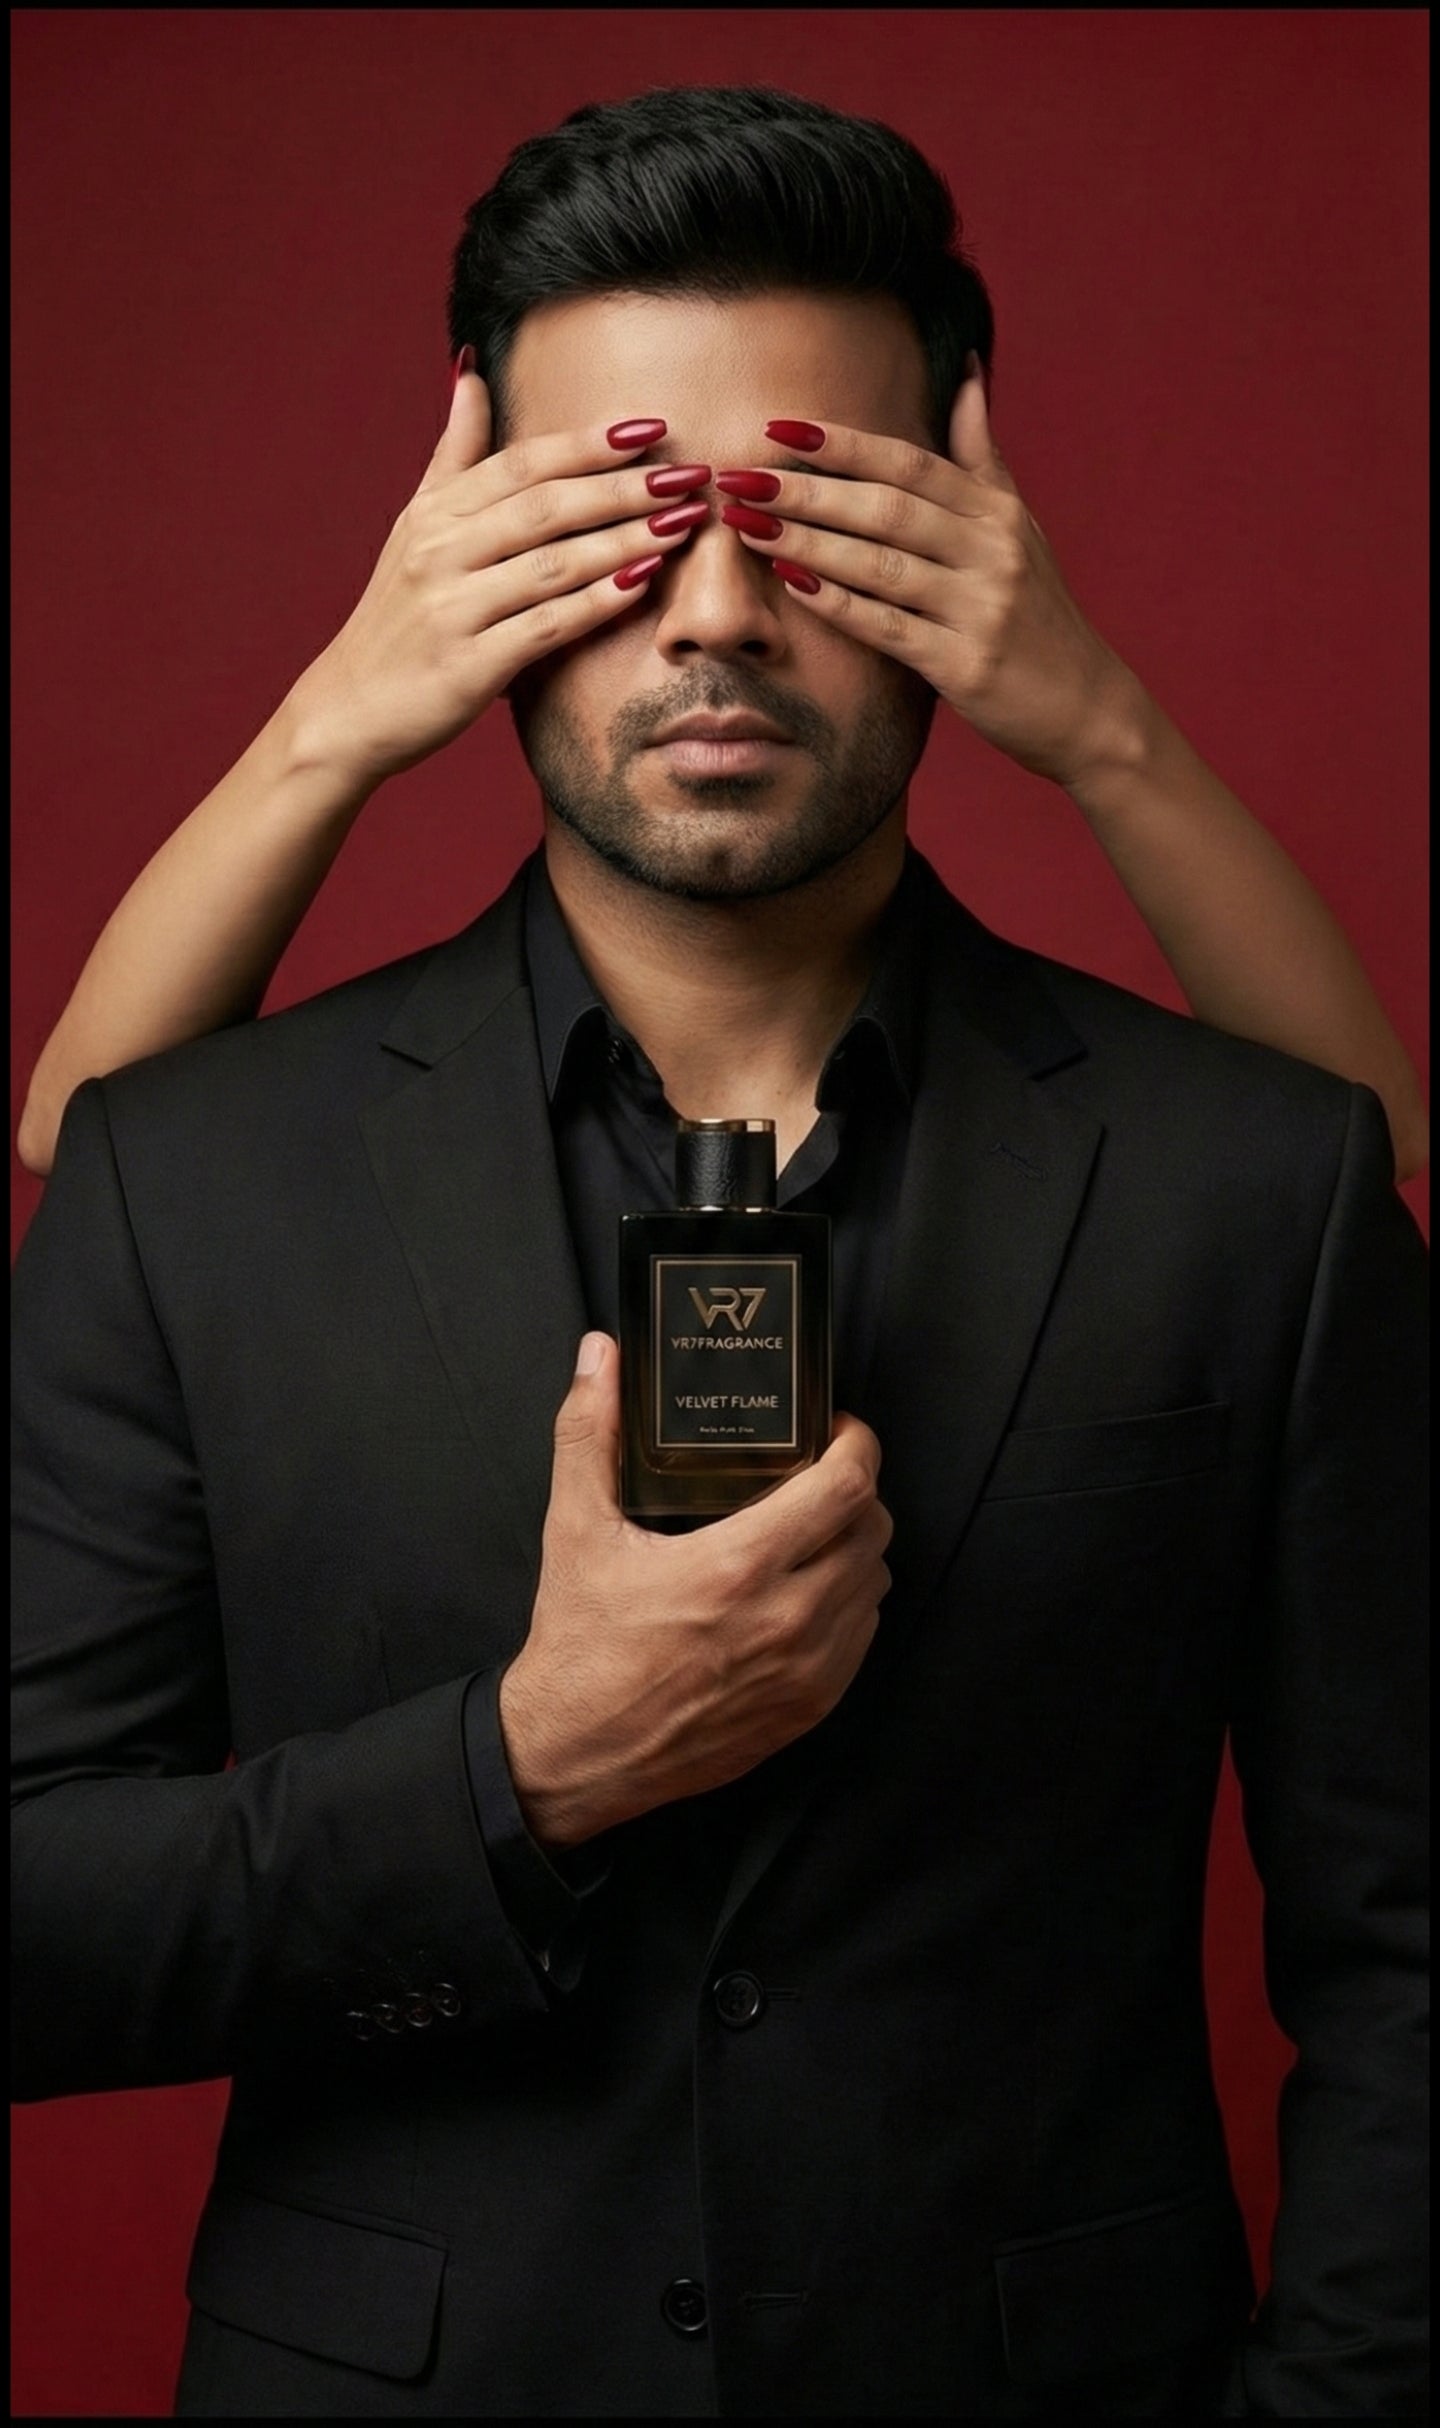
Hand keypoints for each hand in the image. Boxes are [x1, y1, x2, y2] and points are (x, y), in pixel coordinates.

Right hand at [288, 365, 708, 787]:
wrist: (350, 708)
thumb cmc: (396, 617)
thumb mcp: (414, 526)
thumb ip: (454, 453)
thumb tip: (471, 371)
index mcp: (435, 515)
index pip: (522, 463)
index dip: (589, 443)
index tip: (652, 428)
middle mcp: (440, 552)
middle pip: (545, 506)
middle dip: (623, 488)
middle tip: (689, 475)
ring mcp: (452, 609)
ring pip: (552, 563)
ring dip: (624, 540)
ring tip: (684, 524)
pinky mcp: (468, 666)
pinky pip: (545, 626)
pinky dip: (595, 602)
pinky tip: (642, 583)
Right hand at [499, 1334, 892, 1847]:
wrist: (576, 1755)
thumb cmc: (580, 1646)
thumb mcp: (576, 1530)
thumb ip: (589, 1433)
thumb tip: (599, 1358)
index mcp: (738, 1567)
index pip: (848, 1488)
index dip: (856, 1446)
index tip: (836, 1430)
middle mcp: (786, 1620)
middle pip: (874, 1529)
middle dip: (855, 1492)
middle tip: (820, 1476)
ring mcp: (805, 1671)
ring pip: (875, 1584)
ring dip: (857, 1548)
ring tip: (815, 1531)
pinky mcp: (808, 1710)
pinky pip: (863, 1638)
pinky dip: (850, 1604)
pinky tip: (809, 1590)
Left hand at [719, 361, 1139, 788]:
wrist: (1086, 706)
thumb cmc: (1039, 614)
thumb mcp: (1019, 525)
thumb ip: (981, 454)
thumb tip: (964, 370)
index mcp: (995, 513)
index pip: (909, 463)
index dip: (843, 444)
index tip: (780, 429)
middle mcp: (991, 552)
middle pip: (886, 507)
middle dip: (808, 490)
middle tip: (741, 476)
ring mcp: (980, 609)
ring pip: (880, 564)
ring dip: (809, 542)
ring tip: (749, 525)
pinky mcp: (965, 666)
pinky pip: (889, 628)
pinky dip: (839, 604)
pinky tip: (792, 584)